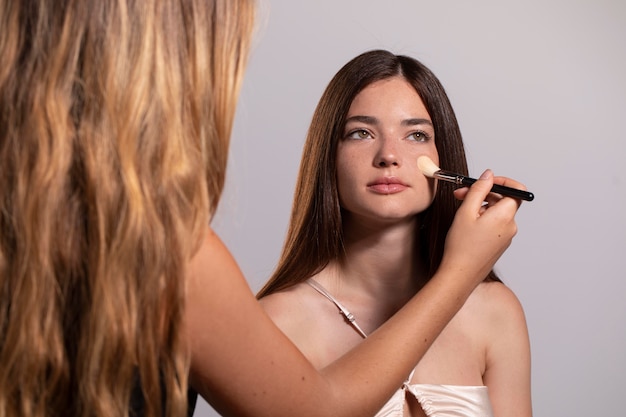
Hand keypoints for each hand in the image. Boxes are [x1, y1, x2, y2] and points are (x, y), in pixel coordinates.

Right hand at [440, 169, 525, 285]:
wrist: (460, 274)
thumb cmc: (461, 247)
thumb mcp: (466, 211)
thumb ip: (478, 189)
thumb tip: (488, 175)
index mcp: (505, 216)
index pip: (515, 190)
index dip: (501, 182)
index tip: (485, 181)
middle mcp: (510, 226)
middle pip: (503, 200)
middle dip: (483, 193)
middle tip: (461, 194)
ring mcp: (506, 236)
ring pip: (496, 212)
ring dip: (480, 206)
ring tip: (461, 212)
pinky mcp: (499, 243)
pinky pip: (494, 224)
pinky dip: (482, 218)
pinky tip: (466, 225)